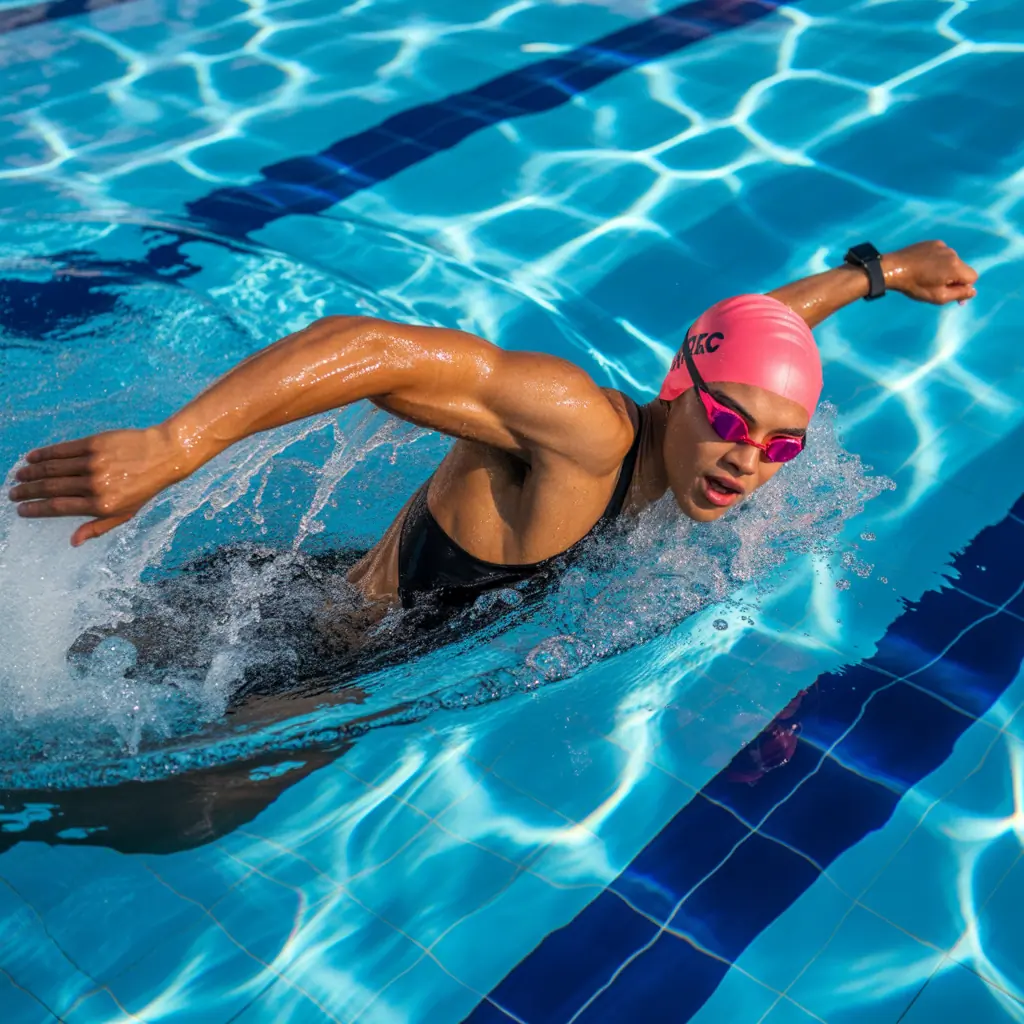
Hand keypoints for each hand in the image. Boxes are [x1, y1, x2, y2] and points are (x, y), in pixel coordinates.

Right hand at [8, 425, 188, 545]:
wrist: (164, 455)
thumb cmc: (144, 487)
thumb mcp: (125, 513)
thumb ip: (98, 527)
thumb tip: (73, 542)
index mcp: (101, 505)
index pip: (58, 508)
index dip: (35, 509)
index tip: (21, 510)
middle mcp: (95, 484)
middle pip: (50, 488)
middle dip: (27, 491)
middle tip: (13, 493)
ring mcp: (94, 463)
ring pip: (52, 468)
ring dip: (31, 472)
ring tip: (19, 476)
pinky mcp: (95, 443)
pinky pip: (62, 450)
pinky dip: (44, 454)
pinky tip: (32, 457)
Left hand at [883, 240, 977, 304]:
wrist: (892, 268)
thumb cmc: (915, 285)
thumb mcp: (938, 297)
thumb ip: (959, 294)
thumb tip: (973, 291)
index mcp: (955, 266)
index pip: (972, 277)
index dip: (964, 287)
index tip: (952, 293)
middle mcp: (952, 253)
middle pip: (962, 268)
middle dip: (954, 278)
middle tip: (936, 286)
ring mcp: (942, 245)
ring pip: (951, 261)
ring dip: (945, 269)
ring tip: (927, 275)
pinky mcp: (932, 242)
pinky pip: (941, 253)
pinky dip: (937, 261)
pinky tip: (923, 266)